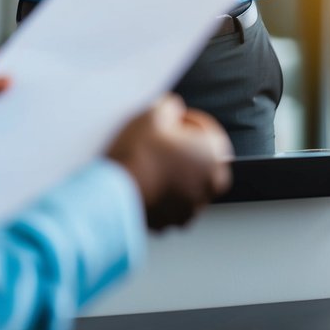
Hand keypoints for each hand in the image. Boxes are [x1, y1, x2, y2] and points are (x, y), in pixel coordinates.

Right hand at [106, 95, 231, 229]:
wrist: (115, 190)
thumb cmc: (138, 153)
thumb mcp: (155, 112)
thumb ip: (172, 106)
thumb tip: (172, 109)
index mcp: (213, 155)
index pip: (209, 131)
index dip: (188, 121)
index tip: (174, 121)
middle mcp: (209, 185)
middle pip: (202, 160)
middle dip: (186, 150)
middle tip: (165, 142)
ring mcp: (191, 208)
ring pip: (188, 184)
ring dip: (176, 173)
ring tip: (152, 161)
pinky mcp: (172, 223)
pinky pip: (172, 204)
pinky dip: (163, 194)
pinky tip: (146, 181)